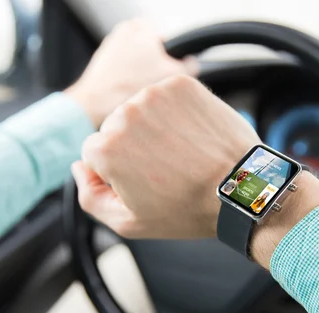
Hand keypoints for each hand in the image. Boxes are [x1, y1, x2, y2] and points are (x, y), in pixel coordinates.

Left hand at [65, 19, 198, 126]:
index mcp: (141, 27)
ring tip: (139, 93)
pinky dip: (128, 85)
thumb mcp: (172, 76)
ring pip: (139, 67)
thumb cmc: (129, 87)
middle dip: (156, 72)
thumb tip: (192, 65)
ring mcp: (110, 48)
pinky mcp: (101, 66)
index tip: (167, 79)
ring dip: (142, 80)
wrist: (93, 105)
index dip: (172, 64)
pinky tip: (127, 97)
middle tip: (155, 89)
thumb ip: (189, 66)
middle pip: (153, 55)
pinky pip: (124, 76)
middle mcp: (123, 32)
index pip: (169, 44)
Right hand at [72, 76, 258, 238]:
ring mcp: (154, 95)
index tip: (144, 180)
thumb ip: (89, 196)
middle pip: (115, 127)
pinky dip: (175, 112)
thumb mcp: (128, 222)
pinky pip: (165, 96)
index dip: (117, 171)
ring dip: (153, 126)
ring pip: (140, 109)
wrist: (239, 189)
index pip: (94, 152)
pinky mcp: (181, 84)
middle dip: (133, 145)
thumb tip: (78, 167)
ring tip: (181, 152)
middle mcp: (125, 114)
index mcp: (105, 148)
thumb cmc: (185, 209)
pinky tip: (191, 135)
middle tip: (165, 168)